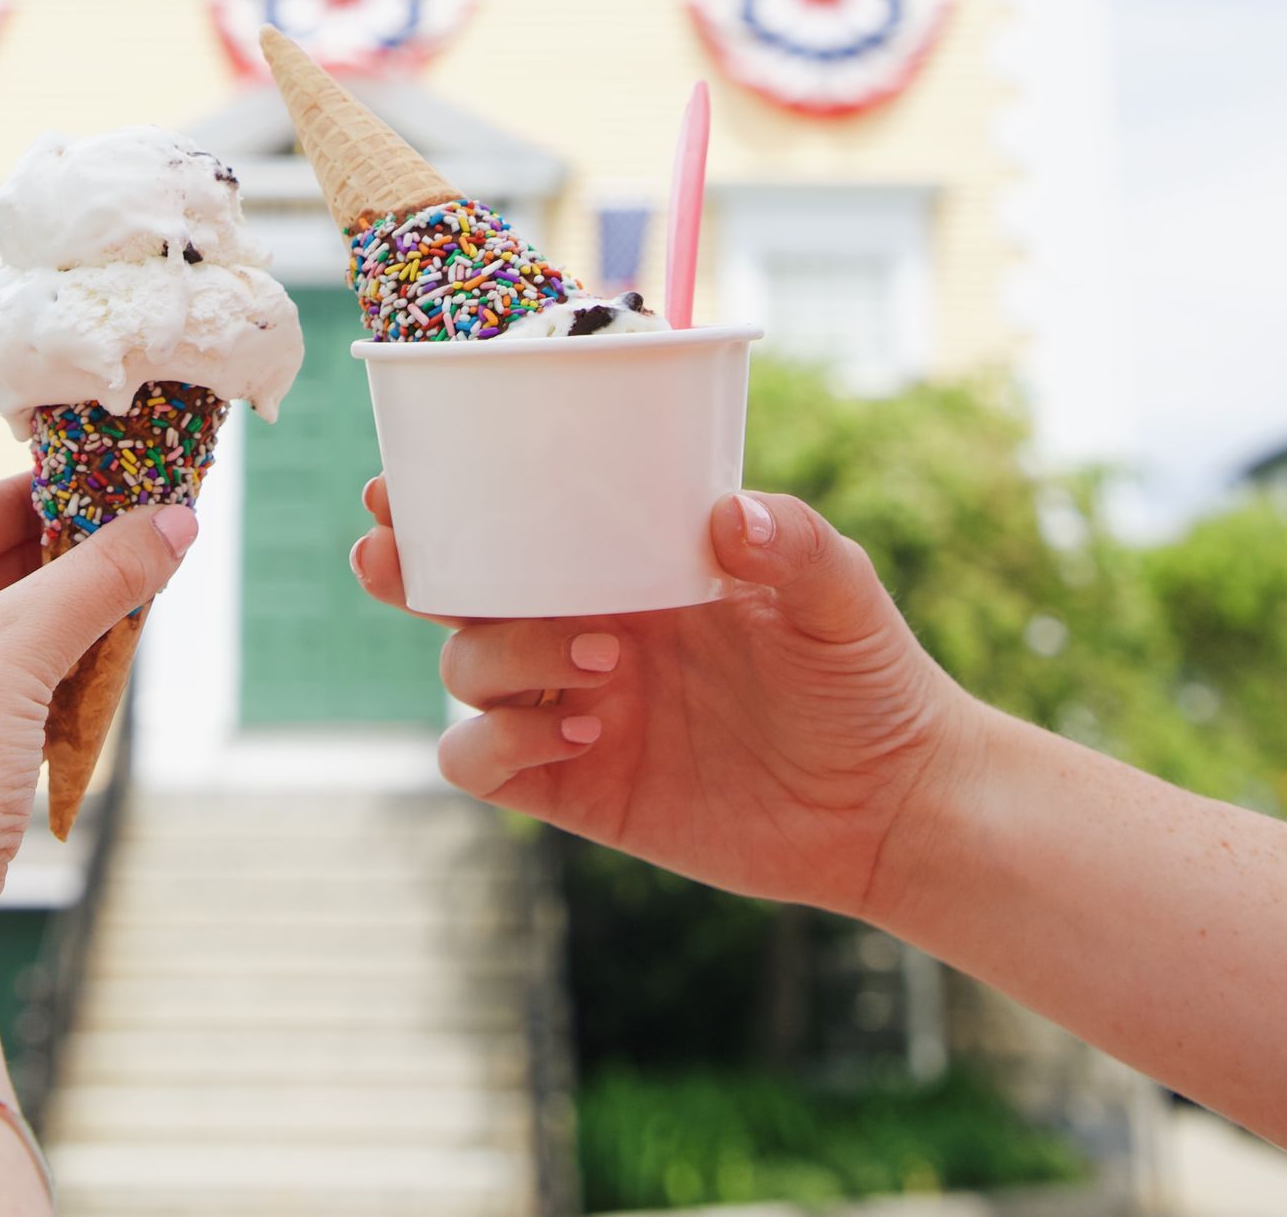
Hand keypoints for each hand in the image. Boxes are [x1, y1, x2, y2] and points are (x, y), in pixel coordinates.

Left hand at [0, 476, 195, 925]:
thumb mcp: (18, 651)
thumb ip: (100, 577)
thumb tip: (176, 519)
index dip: (41, 500)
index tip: (112, 483)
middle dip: (49, 572)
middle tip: (131, 543)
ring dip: (40, 632)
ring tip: (119, 603)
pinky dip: (14, 689)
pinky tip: (78, 678)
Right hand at [352, 478, 976, 922]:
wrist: (895, 802)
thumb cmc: (868, 675)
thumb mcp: (841, 590)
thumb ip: (794, 540)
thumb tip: (728, 515)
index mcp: (622, 564)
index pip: (509, 522)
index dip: (441, 502)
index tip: (396, 483)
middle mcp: (580, 628)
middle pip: (450, 593)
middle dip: (404, 570)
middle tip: (391, 556)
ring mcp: (572, 708)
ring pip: (464, 672)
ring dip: (501, 654)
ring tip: (602, 657)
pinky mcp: (579, 790)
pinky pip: (483, 766)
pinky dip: (501, 744)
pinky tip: (581, 731)